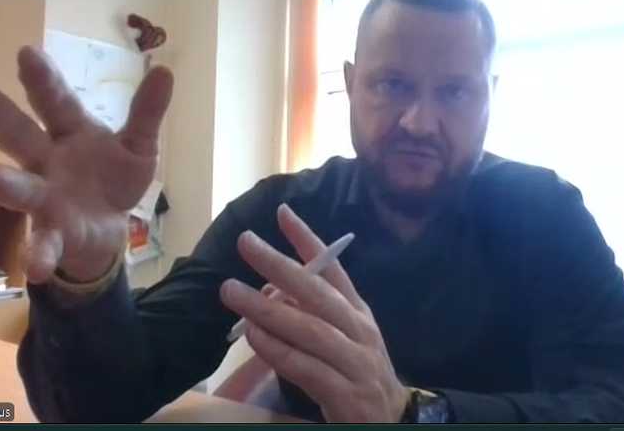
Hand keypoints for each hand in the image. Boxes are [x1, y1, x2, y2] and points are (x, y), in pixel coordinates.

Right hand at [0, 45, 173, 283]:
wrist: (107, 230)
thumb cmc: (112, 176)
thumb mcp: (138, 144)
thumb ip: (147, 112)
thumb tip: (167, 71)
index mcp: (70, 130)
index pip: (54, 100)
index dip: (42, 78)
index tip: (26, 52)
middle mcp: (46, 159)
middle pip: (12, 129)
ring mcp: (44, 198)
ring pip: (19, 187)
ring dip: (0, 182)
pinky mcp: (53, 235)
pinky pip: (43, 245)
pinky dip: (38, 256)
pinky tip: (36, 269)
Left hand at [219, 204, 409, 422]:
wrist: (392, 422)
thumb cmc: (359, 373)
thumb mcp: (346, 337)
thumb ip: (315, 315)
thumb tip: (271, 289)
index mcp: (357, 312)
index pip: (334, 269)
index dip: (308, 240)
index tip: (282, 213)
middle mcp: (359, 330)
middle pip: (317, 292)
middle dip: (279, 265)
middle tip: (246, 242)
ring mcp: (355, 361)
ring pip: (308, 328)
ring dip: (267, 308)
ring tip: (231, 290)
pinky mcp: (345, 394)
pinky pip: (305, 367)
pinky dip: (278, 350)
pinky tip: (254, 336)